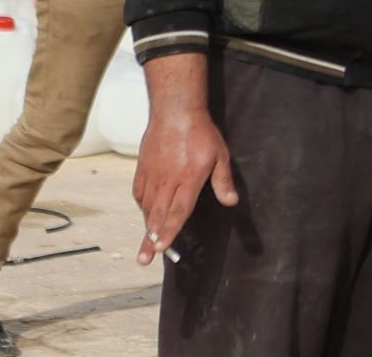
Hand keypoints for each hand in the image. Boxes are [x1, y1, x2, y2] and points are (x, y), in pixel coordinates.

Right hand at [133, 104, 234, 265]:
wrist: (175, 112)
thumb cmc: (201, 133)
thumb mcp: (220, 155)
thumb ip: (223, 181)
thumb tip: (231, 202)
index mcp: (187, 179)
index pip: (178, 211)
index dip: (170, 231)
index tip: (162, 248)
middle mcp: (167, 181)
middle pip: (158, 215)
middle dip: (151, 239)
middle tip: (144, 258)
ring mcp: (152, 175)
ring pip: (147, 206)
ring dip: (146, 226)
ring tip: (145, 245)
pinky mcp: (143, 168)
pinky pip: (139, 193)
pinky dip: (142, 206)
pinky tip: (145, 214)